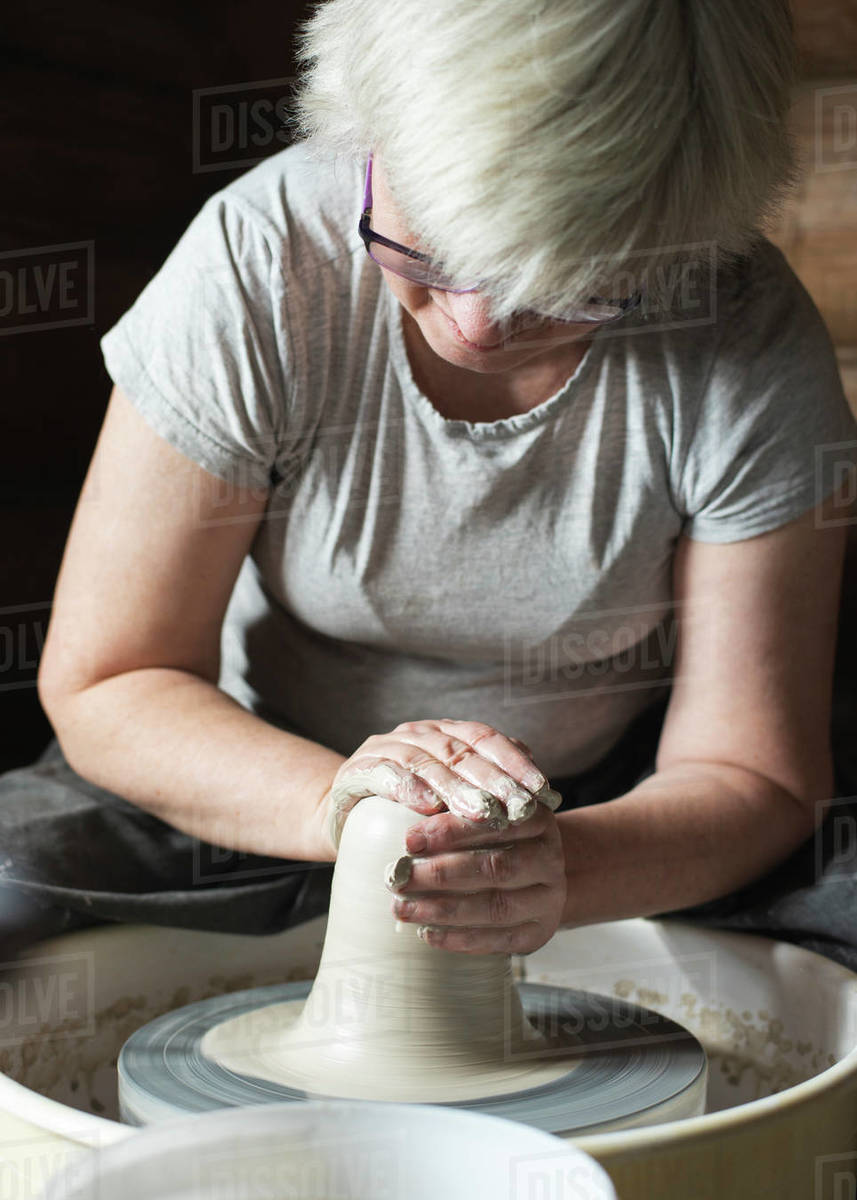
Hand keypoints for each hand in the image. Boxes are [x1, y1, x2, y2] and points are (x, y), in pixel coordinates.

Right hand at [317, 718, 561, 852]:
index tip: (542, 789)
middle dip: (493, 780)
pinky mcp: (356, 772)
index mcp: (443, 733)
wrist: (345, 817)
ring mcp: (384, 749)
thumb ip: (487, 784)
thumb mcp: (450, 796)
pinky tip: (427, 806)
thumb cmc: (407, 810)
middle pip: (459, 751)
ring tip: (482, 812)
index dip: (513, 761)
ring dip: (456, 788)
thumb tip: (538, 787)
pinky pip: (384, 775)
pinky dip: (406, 788)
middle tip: (520, 807)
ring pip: (426, 762)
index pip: (483, 737)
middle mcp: (415, 734)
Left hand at [387, 803, 566, 954]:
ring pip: (496, 908)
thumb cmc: (497, 838)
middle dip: (441, 874)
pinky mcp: (540, 932)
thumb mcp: (485, 814)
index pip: (494, 823)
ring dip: (444, 910)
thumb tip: (407, 819)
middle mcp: (550, 859)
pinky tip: (427, 934)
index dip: (450, 832)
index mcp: (538, 819)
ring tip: (403, 909)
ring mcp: (549, 899)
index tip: (409, 840)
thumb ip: (456, 810)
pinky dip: (460, 940)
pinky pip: (499, 941)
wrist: (538, 874)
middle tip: (398, 878)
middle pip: (496, 867)